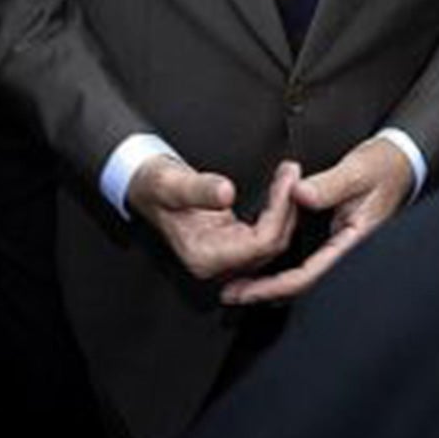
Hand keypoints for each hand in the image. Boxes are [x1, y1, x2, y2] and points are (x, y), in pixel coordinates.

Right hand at [129, 156, 300, 284]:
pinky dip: (277, 213)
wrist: (145, 188)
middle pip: (271, 245)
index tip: (287, 180)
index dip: (279, 211)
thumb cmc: (154, 187)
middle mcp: (217, 264)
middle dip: (288, 208)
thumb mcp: (171, 183)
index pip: (258, 244)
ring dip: (286, 210)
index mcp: (204, 256)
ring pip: (272, 243)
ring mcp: (226, 258)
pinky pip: (265, 237)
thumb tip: (226, 192)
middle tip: (292, 173)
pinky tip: (281, 192)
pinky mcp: (233, 247)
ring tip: (290, 177)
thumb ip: (199, 189)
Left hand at [221, 138, 413, 305]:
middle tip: (232, 294)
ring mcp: (342, 249)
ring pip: (305, 278)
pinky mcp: (336, 241)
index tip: (249, 290)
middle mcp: (347, 252)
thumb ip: (328, 184)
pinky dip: (284, 271)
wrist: (400, 163)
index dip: (276, 286)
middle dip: (267, 293)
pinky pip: (309, 264)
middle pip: (304, 286)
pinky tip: (264, 271)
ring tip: (240, 288)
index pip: (311, 275)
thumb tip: (299, 194)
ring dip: (272, 285)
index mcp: (354, 242)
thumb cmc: (382, 167)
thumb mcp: (356, 171)